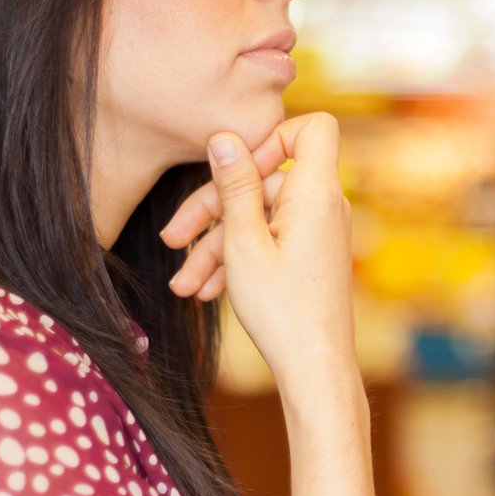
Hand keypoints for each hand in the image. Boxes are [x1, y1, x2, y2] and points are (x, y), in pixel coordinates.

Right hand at [161, 115, 356, 389]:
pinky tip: (203, 291)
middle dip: (213, 209)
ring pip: (258, 217)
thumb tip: (224, 135)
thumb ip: (234, 185)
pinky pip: (269, 240)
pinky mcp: (309, 255)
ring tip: (182, 285)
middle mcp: (323, 206)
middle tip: (171, 238)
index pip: (313, 127)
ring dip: (215, 246)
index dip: (271, 136)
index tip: (236, 167)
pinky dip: (237, 259)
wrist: (315, 368)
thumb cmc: (282, 309)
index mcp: (316, 192)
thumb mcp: (244, 242)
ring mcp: (317, 231)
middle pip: (263, 180)